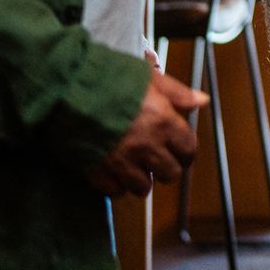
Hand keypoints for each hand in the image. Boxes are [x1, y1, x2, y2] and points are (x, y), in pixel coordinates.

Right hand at [85, 66, 207, 197]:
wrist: (66, 90)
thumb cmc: (109, 78)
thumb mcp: (149, 78)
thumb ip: (178, 93)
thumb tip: (202, 101)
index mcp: (164, 121)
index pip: (188, 150)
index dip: (186, 152)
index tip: (179, 151)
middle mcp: (147, 145)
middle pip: (170, 174)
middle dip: (166, 168)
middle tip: (157, 161)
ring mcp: (122, 162)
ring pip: (144, 188)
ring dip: (141, 180)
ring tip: (134, 168)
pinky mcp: (98, 172)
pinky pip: (116, 191)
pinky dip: (117, 185)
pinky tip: (114, 172)